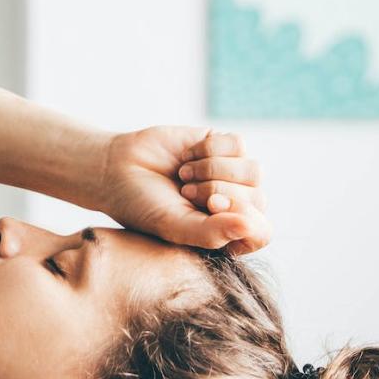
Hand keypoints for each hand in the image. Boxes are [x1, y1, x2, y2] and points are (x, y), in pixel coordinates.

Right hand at [98, 126, 270, 255]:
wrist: (117, 169)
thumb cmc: (143, 206)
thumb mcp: (174, 227)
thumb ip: (212, 233)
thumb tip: (251, 226)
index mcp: (225, 234)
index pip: (260, 232)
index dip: (241, 218)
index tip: (209, 207)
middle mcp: (234, 206)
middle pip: (257, 199)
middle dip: (218, 192)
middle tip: (185, 192)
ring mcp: (232, 175)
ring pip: (253, 171)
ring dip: (213, 171)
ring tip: (184, 176)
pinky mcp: (223, 146)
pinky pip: (238, 144)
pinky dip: (209, 149)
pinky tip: (187, 157)